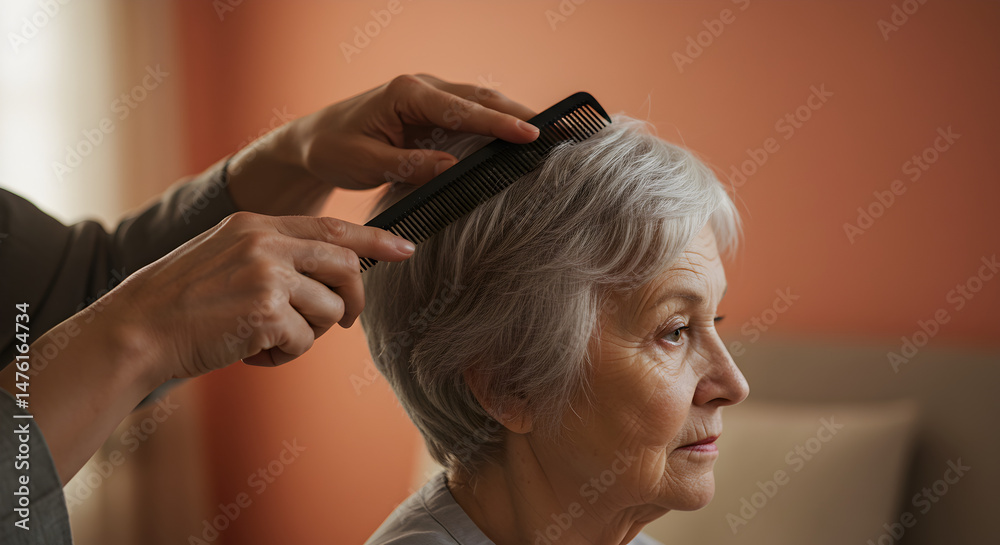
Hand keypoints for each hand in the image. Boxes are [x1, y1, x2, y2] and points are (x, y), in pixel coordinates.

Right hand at [110, 212, 413, 377]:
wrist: (136, 330)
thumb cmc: (179, 302)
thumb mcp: (224, 256)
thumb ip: (272, 255)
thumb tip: (326, 276)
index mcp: (256, 225)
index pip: (332, 225)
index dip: (375, 238)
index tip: (406, 247)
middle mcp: (266, 243)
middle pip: (345, 265)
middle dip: (353, 299)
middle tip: (344, 322)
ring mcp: (268, 276)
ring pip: (329, 310)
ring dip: (307, 335)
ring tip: (265, 340)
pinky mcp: (266, 312)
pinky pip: (305, 342)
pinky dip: (282, 356)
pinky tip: (250, 353)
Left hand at [225, 74, 539, 213]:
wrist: (314, 140)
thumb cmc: (334, 149)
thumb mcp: (366, 163)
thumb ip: (410, 165)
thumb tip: (453, 167)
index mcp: (406, 94)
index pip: (462, 108)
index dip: (499, 123)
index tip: (531, 134)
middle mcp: (422, 87)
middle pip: (480, 97)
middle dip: (519, 111)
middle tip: (558, 129)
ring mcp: (429, 97)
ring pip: (479, 102)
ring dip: (512, 115)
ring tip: (549, 132)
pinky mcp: (432, 111)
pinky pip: (470, 114)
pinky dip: (495, 123)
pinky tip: (517, 138)